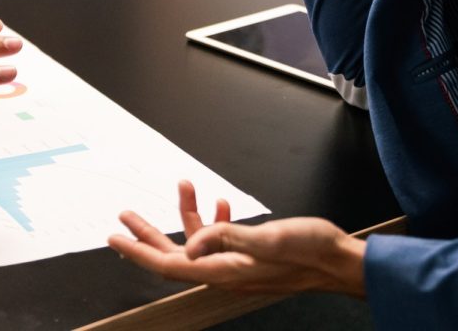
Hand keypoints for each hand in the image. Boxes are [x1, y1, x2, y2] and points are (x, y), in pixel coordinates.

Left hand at [109, 180, 365, 296]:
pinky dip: (213, 218)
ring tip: (183, 185)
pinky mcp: (251, 254)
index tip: (114, 237)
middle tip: (125, 215)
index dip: (138, 251)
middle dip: (147, 234)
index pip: (169, 265)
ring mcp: (238, 263)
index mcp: (225, 271)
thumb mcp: (268, 240)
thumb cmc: (312, 251)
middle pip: (174, 255)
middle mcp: (226, 271)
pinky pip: (221, 237)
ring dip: (185, 213)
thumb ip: (226, 238)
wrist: (343, 261)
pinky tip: (217, 201)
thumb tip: (190, 247)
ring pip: (198, 241)